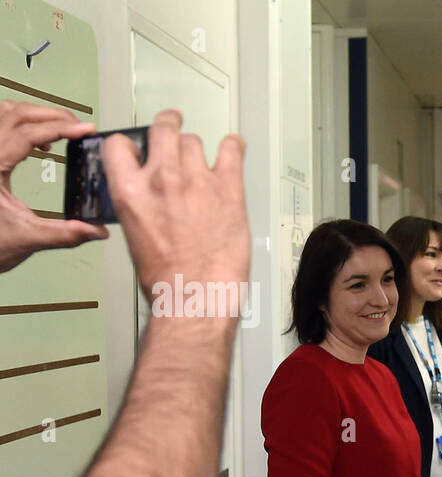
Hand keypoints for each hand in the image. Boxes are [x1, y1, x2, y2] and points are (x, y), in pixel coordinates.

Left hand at [0, 100, 108, 272]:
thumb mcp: (26, 239)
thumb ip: (65, 234)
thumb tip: (97, 230)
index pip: (27, 134)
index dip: (60, 128)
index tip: (86, 130)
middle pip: (16, 113)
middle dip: (52, 115)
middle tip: (79, 127)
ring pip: (5, 113)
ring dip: (36, 115)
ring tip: (62, 130)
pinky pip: (0, 126)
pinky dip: (23, 124)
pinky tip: (41, 143)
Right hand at [101, 108, 249, 313]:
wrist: (196, 296)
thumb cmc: (166, 277)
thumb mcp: (135, 234)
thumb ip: (141, 205)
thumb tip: (152, 197)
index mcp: (129, 191)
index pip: (119, 145)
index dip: (129, 144)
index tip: (139, 148)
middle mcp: (160, 178)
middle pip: (163, 131)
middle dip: (167, 125)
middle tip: (172, 126)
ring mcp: (196, 181)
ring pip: (194, 142)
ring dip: (197, 149)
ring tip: (205, 157)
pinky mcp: (228, 190)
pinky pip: (232, 151)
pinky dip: (233, 146)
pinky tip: (233, 147)